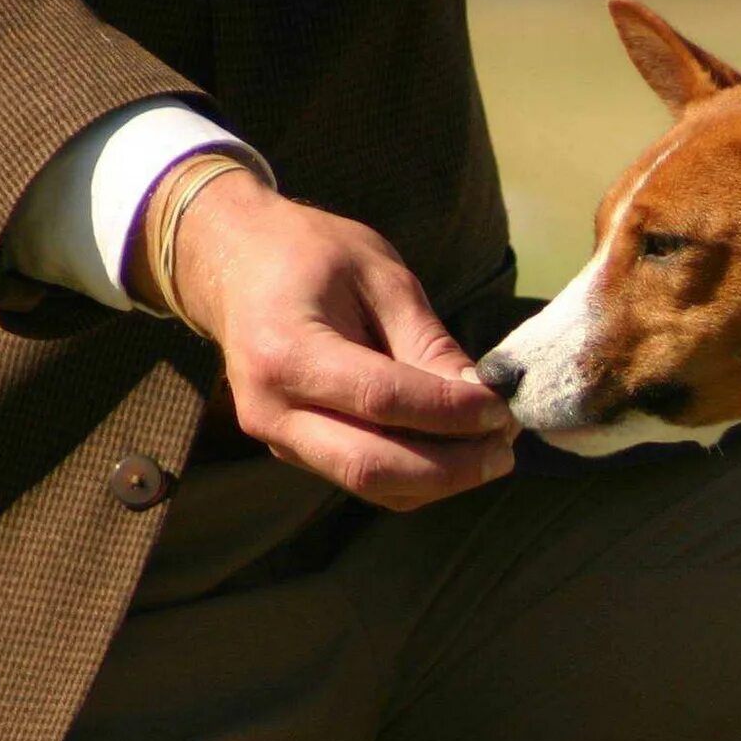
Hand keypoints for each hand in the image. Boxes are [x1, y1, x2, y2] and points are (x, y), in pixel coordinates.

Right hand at [153, 169, 515, 508]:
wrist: (235, 265)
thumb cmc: (311, 255)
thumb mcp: (379, 276)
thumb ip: (427, 342)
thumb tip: (482, 397)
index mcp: (285, 351)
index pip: (381, 401)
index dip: (449, 413)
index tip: (501, 408)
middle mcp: (271, 409)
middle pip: (371, 467)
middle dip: (451, 469)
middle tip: (505, 449)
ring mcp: (277, 438)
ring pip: (371, 486)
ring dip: (440, 479)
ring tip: (490, 449)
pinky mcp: (293, 451)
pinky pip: (362, 479)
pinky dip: (416, 475)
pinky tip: (455, 449)